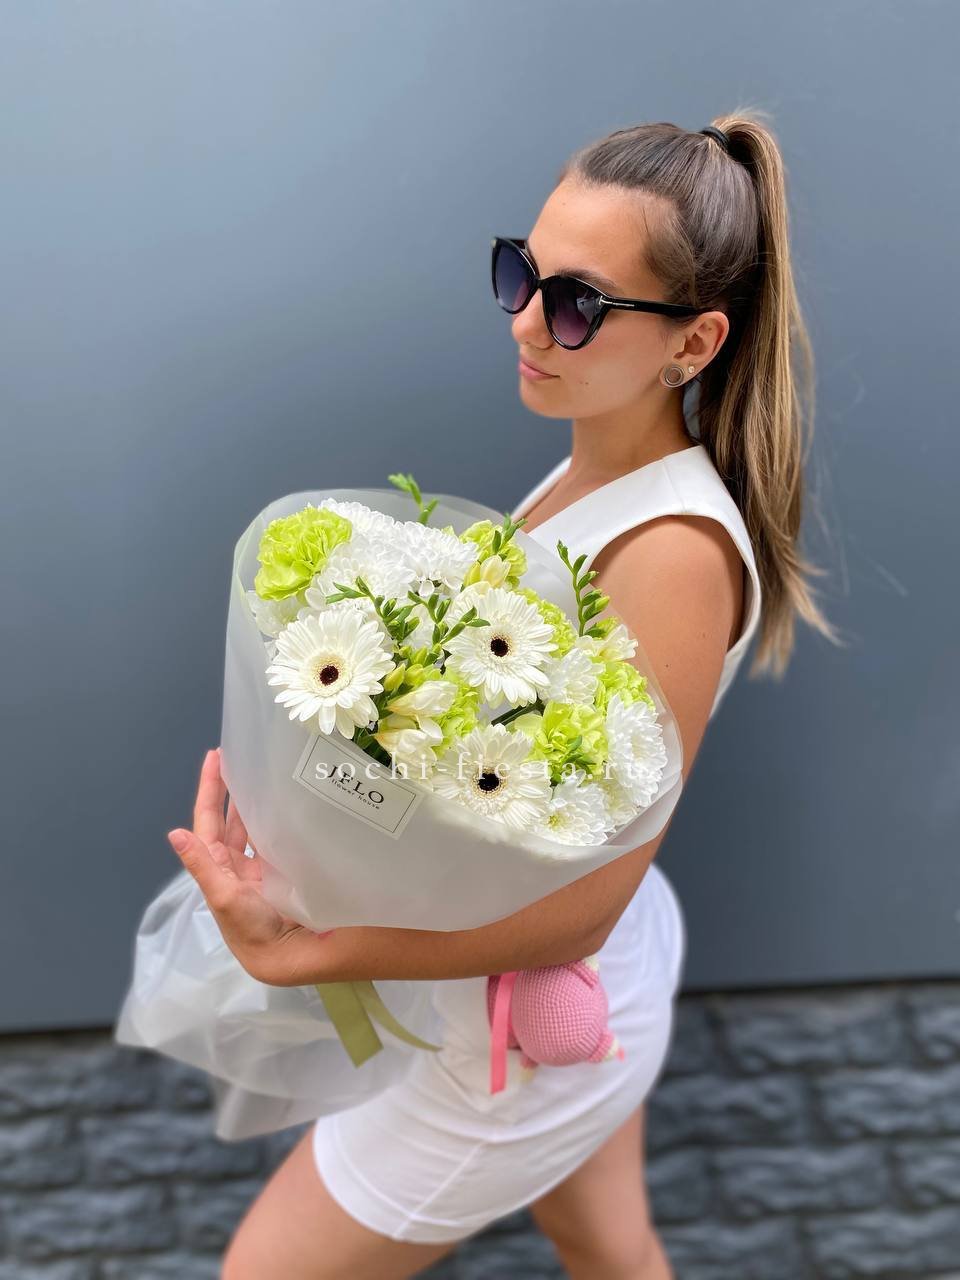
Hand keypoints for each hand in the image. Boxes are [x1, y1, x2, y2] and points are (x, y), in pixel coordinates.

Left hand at [166, 748, 336, 986]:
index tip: (215, 757)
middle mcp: (232, 864)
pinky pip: (270, 838)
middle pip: (227, 819)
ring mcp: (256, 867)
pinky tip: (281, 805)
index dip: (209, 788)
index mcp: (214, 865)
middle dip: (228, 791)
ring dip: (249, 803)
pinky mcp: (279, 871)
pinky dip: (272, 820)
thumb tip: (174, 833)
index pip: (208, 819)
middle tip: (236, 759)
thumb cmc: (249, 928)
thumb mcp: (222, 896)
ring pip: (249, 827)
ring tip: (256, 775)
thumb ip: (200, 865)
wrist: (283, 955)